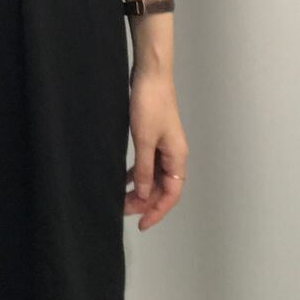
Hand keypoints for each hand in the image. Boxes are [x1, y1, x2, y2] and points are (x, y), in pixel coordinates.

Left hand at [124, 67, 187, 230]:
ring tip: (122, 198)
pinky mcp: (154, 136)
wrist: (151, 75)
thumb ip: (144, 169)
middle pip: (163, 187)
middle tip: (123, 210)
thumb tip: (144, 195)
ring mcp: (165, 145)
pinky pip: (149, 162)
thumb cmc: (150, 104)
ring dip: (141, 189)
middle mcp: (174, 154)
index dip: (157, 211)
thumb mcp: (144, 139)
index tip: (141, 224)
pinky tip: (126, 178)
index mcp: (177, 156)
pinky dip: (139, 173)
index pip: (171, 194)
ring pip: (155, 176)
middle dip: (146, 202)